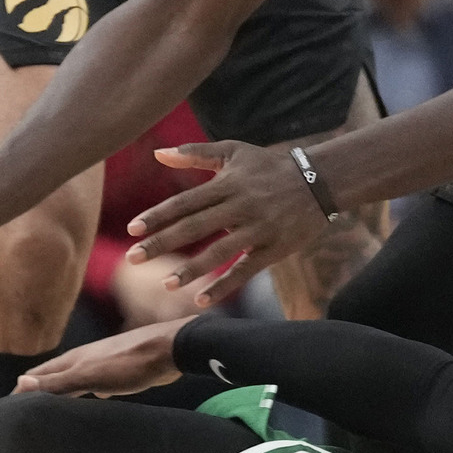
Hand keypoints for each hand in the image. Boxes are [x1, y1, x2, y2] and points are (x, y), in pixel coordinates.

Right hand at [20, 318, 187, 397]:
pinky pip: (95, 385)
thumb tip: (20, 382)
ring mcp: (101, 365)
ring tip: (51, 409)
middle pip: (53, 377)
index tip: (6, 408)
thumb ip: (58, 382)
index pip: (38, 376)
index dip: (21, 390)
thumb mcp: (91, 376)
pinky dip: (86, 395)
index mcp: (73, 360)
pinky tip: (94, 403)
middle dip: (37, 391)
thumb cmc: (130, 363)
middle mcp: (84, 360)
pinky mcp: (119, 373)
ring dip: (61, 394)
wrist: (169, 351)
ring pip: (74, 381)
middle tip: (22, 411)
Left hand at [119, 140, 318, 307]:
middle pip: (195, 226)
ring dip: (192, 269)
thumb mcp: (234, 152)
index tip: (132, 230)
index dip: (158, 216)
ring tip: (166, 284)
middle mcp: (241, 205)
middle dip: (163, 243)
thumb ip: (195, 153)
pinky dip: (223, 286)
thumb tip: (158, 152)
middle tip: (132, 258)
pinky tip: (200, 300)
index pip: (185, 201)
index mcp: (228, 183)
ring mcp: (259, 228)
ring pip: (220, 252)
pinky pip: (246, 270)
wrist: (320, 180)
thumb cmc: (269, 165)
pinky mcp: (274, 248)